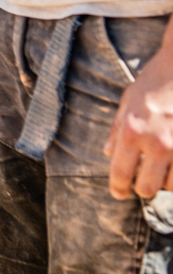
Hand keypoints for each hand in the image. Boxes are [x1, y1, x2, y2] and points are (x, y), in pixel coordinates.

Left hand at [105, 43, 172, 198]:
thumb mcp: (129, 100)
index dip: (118, 188)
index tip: (119, 193)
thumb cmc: (155, 80)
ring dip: (166, 181)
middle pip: (148, 188)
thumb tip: (108, 153)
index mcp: (133, 131)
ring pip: (172, 186)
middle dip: (144, 189)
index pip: (121, 172)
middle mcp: (157, 143)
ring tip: (163, 169)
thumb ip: (118, 129)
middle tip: (143, 184)